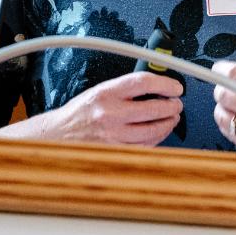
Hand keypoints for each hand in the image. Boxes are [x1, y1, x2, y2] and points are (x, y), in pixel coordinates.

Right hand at [0, 71, 183, 146]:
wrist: (58, 135)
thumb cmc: (81, 112)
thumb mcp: (100, 90)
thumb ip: (126, 89)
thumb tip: (156, 87)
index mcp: (106, 93)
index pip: (143, 82)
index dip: (165, 84)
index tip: (176, 87)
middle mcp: (110, 114)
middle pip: (153, 108)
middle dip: (172, 106)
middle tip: (177, 104)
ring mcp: (113, 135)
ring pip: (152, 130)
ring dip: (168, 123)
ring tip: (172, 118)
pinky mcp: (115, 151)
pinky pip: (145, 146)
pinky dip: (157, 138)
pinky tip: (160, 132)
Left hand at [211, 56, 235, 163]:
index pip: (235, 76)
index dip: (222, 70)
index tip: (220, 68)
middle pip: (224, 95)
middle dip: (221, 88)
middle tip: (225, 85)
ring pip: (222, 117)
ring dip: (221, 107)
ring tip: (229, 103)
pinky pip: (230, 134)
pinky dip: (227, 125)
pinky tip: (233, 119)